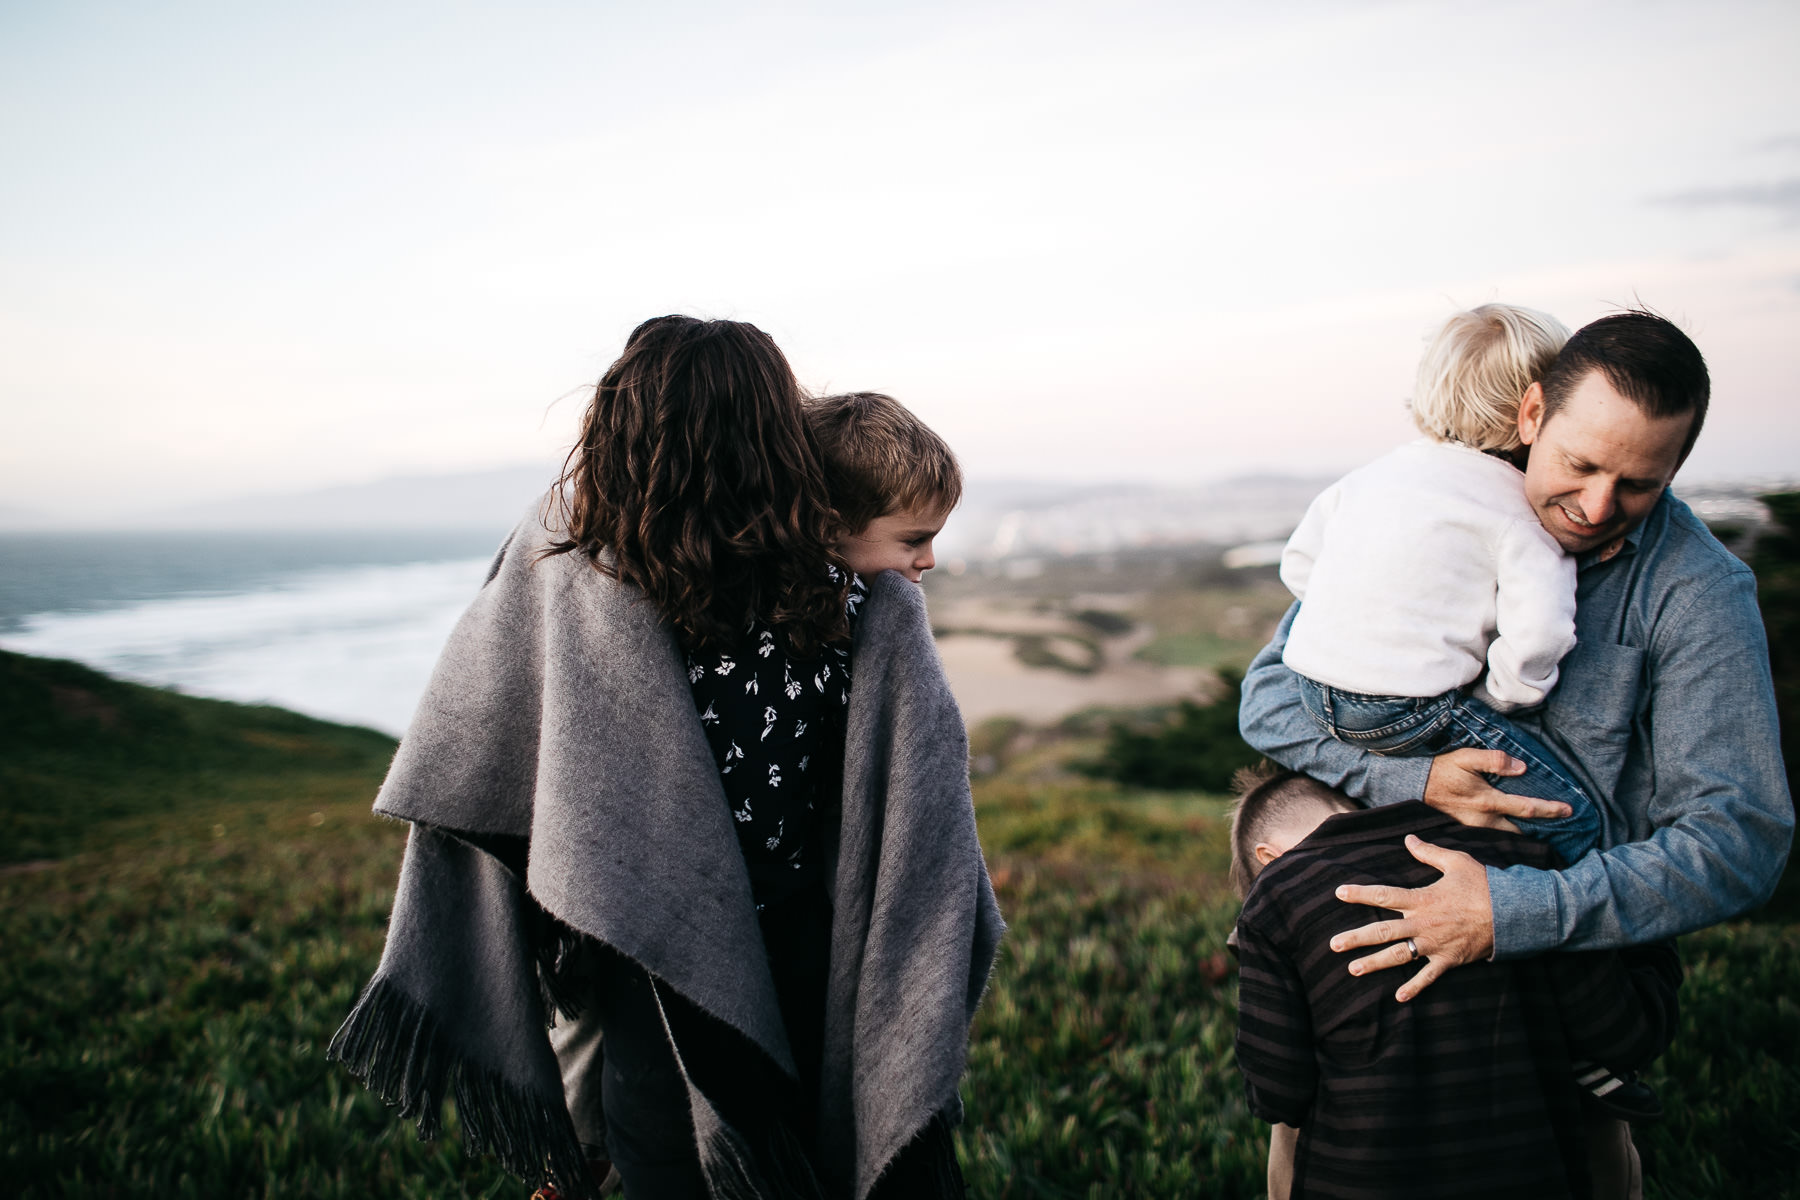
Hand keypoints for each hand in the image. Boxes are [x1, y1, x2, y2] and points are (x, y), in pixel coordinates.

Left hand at [1329, 835, 1493, 1000]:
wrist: (1513, 913)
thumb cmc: (1485, 885)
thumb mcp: (1456, 862)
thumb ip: (1429, 853)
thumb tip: (1409, 839)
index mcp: (1422, 899)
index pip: (1384, 895)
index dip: (1360, 894)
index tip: (1339, 893)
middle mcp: (1423, 923)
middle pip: (1383, 931)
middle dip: (1356, 938)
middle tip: (1334, 944)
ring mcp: (1435, 944)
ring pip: (1399, 956)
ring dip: (1375, 963)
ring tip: (1353, 969)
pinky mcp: (1449, 959)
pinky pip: (1428, 976)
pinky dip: (1414, 987)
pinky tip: (1399, 997)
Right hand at [1424, 748, 1570, 829]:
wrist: (1413, 786)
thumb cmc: (1440, 770)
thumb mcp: (1465, 757)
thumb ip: (1494, 760)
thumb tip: (1521, 767)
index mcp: (1487, 801)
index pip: (1526, 808)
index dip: (1549, 809)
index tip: (1569, 810)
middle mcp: (1484, 820)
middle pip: (1520, 832)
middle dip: (1541, 833)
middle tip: (1561, 832)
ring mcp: (1475, 828)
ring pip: (1506, 838)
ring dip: (1524, 836)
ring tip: (1542, 835)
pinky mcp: (1467, 831)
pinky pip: (1493, 838)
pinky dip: (1507, 838)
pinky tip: (1514, 836)